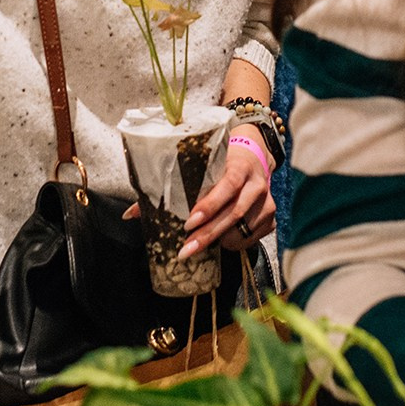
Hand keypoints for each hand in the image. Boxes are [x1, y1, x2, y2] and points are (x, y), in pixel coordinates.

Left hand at [181, 126, 275, 257]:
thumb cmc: (221, 162)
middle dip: (209, 233)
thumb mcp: (201, 164)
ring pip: (244, 228)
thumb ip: (170, 186)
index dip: (210, 205)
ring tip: (201, 244)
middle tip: (187, 249)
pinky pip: (254, 237)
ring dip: (221, 240)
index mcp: (239, 165)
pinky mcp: (271, 215)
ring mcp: (267, 200)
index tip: (189, 223)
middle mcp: (256, 183)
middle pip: (234, 212)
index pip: (228, 185)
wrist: (254, 156)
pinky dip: (236, 243)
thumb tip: (133, 213)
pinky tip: (222, 242)